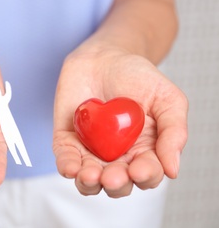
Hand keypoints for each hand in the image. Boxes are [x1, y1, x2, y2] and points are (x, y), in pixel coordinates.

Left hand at [53, 47, 187, 197]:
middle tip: (113, 175)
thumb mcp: (166, 98)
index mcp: (144, 151)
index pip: (146, 174)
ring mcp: (91, 151)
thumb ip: (174, 131)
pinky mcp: (67, 141)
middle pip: (117, 184)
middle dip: (116, 184)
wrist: (103, 57)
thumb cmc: (137, 77)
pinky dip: (67, 166)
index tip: (139, 169)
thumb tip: (172, 170)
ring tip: (91, 175)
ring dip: (89, 183)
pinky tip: (71, 167)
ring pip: (89, 180)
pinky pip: (66, 159)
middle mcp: (117, 157)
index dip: (144, 176)